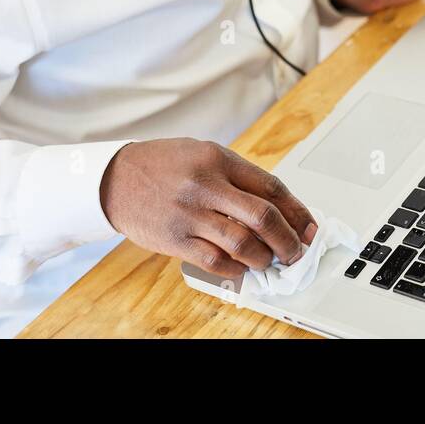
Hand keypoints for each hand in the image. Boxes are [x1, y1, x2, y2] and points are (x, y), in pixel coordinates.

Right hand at [99, 139, 316, 278]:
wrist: (114, 179)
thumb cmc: (164, 165)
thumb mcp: (203, 154)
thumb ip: (238, 177)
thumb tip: (277, 207)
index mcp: (218, 159)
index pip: (271, 188)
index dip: (298, 212)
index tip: (310, 228)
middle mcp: (206, 185)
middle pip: (263, 217)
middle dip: (289, 240)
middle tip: (296, 252)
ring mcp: (190, 214)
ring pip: (242, 243)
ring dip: (264, 258)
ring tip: (269, 261)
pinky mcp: (174, 239)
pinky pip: (215, 260)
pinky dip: (235, 269)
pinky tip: (241, 269)